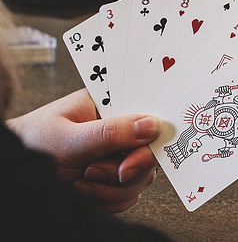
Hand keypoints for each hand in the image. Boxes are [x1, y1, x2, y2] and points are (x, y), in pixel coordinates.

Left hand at [6, 88, 161, 212]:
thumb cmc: (35, 143)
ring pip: (141, 178)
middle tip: (91, 171)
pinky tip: (84, 190)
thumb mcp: (70, 138)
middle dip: (122, 171)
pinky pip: (129, 195)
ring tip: (80, 179)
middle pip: (149, 154)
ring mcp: (120, 154)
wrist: (17, 173)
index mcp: (111, 105)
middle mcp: (120, 129)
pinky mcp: (116, 176)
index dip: (148, 142)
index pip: (148, 119)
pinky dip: (108, 199)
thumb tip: (152, 126)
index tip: (126, 163)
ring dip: (110, 189)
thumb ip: (111, 133)